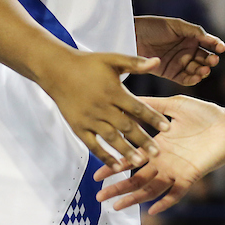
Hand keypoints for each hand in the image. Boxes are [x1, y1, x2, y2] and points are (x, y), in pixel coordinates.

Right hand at [38, 50, 168, 172]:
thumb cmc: (87, 64)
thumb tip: (157, 61)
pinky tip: (116, 166)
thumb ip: (135, 63)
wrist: (56, 70)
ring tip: (140, 162)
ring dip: (126, 151)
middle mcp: (102, 107)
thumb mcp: (112, 59)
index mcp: (113, 91)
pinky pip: (93, 145)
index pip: (138, 107)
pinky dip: (104, 156)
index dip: (153, 118)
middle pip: (126, 126)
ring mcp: (89, 119)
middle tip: (158, 153)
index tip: (167, 128)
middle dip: (143, 140)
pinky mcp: (78, 128)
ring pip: (111, 138)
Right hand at [94, 94, 224, 212]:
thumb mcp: (174, 105)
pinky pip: (176, 193)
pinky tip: (152, 210)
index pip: (131, 158)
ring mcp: (176, 170)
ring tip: (116, 206)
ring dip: (134, 198)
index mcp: (158, 145)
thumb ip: (152, 105)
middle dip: (118, 188)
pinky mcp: (191, 175)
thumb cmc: (205, 113)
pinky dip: (165, 202)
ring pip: (151, 188)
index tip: (97, 174)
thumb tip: (131, 97)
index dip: (114, 166)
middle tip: (99, 197)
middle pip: (136, 178)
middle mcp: (164, 161)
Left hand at [134, 16, 223, 85]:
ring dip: (203, 71)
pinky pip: (185, 79)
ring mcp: (179, 62)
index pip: (208, 43)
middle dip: (211, 60)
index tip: (221, 48)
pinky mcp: (170, 73)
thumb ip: (193, 31)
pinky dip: (192, 79)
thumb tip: (209, 38)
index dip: (216, 45)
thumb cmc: (152, 26)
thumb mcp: (175, 25)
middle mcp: (187, 50)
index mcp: (190, 37)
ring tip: (204, 70)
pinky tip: (196, 77)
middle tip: (212, 60)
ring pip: (197, 69)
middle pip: (205, 58)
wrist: (132, 37)